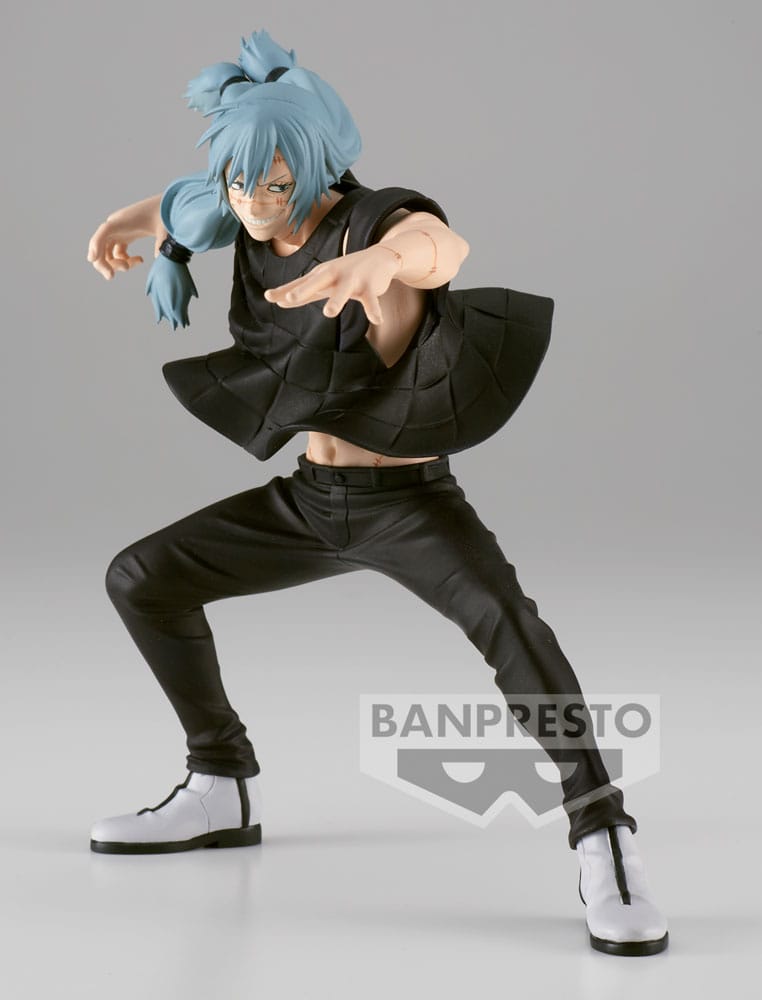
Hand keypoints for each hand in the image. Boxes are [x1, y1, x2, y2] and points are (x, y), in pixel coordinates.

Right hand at [87, 195, 165, 280]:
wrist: (166, 207)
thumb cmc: (164, 216)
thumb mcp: (164, 229)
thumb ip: (161, 242)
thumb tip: (158, 257)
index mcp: (122, 220)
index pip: (104, 231)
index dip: (95, 245)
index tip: (92, 259)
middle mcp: (116, 226)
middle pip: (100, 246)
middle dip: (104, 263)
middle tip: (111, 277)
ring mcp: (119, 231)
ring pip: (108, 252)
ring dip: (116, 263)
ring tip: (129, 266)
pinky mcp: (125, 236)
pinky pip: (117, 252)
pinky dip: (124, 260)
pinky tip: (140, 260)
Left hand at [263, 245, 401, 324]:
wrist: (379, 257)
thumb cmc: (345, 272)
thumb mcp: (322, 280)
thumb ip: (302, 292)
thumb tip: (278, 301)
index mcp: (320, 275)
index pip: (299, 284)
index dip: (284, 290)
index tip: (268, 297)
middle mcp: (334, 275)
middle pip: (316, 283)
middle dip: (303, 290)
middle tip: (289, 298)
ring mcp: (352, 280)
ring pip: (343, 291)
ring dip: (336, 301)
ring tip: (328, 313)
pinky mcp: (370, 286)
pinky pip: (371, 300)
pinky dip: (374, 310)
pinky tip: (376, 320)